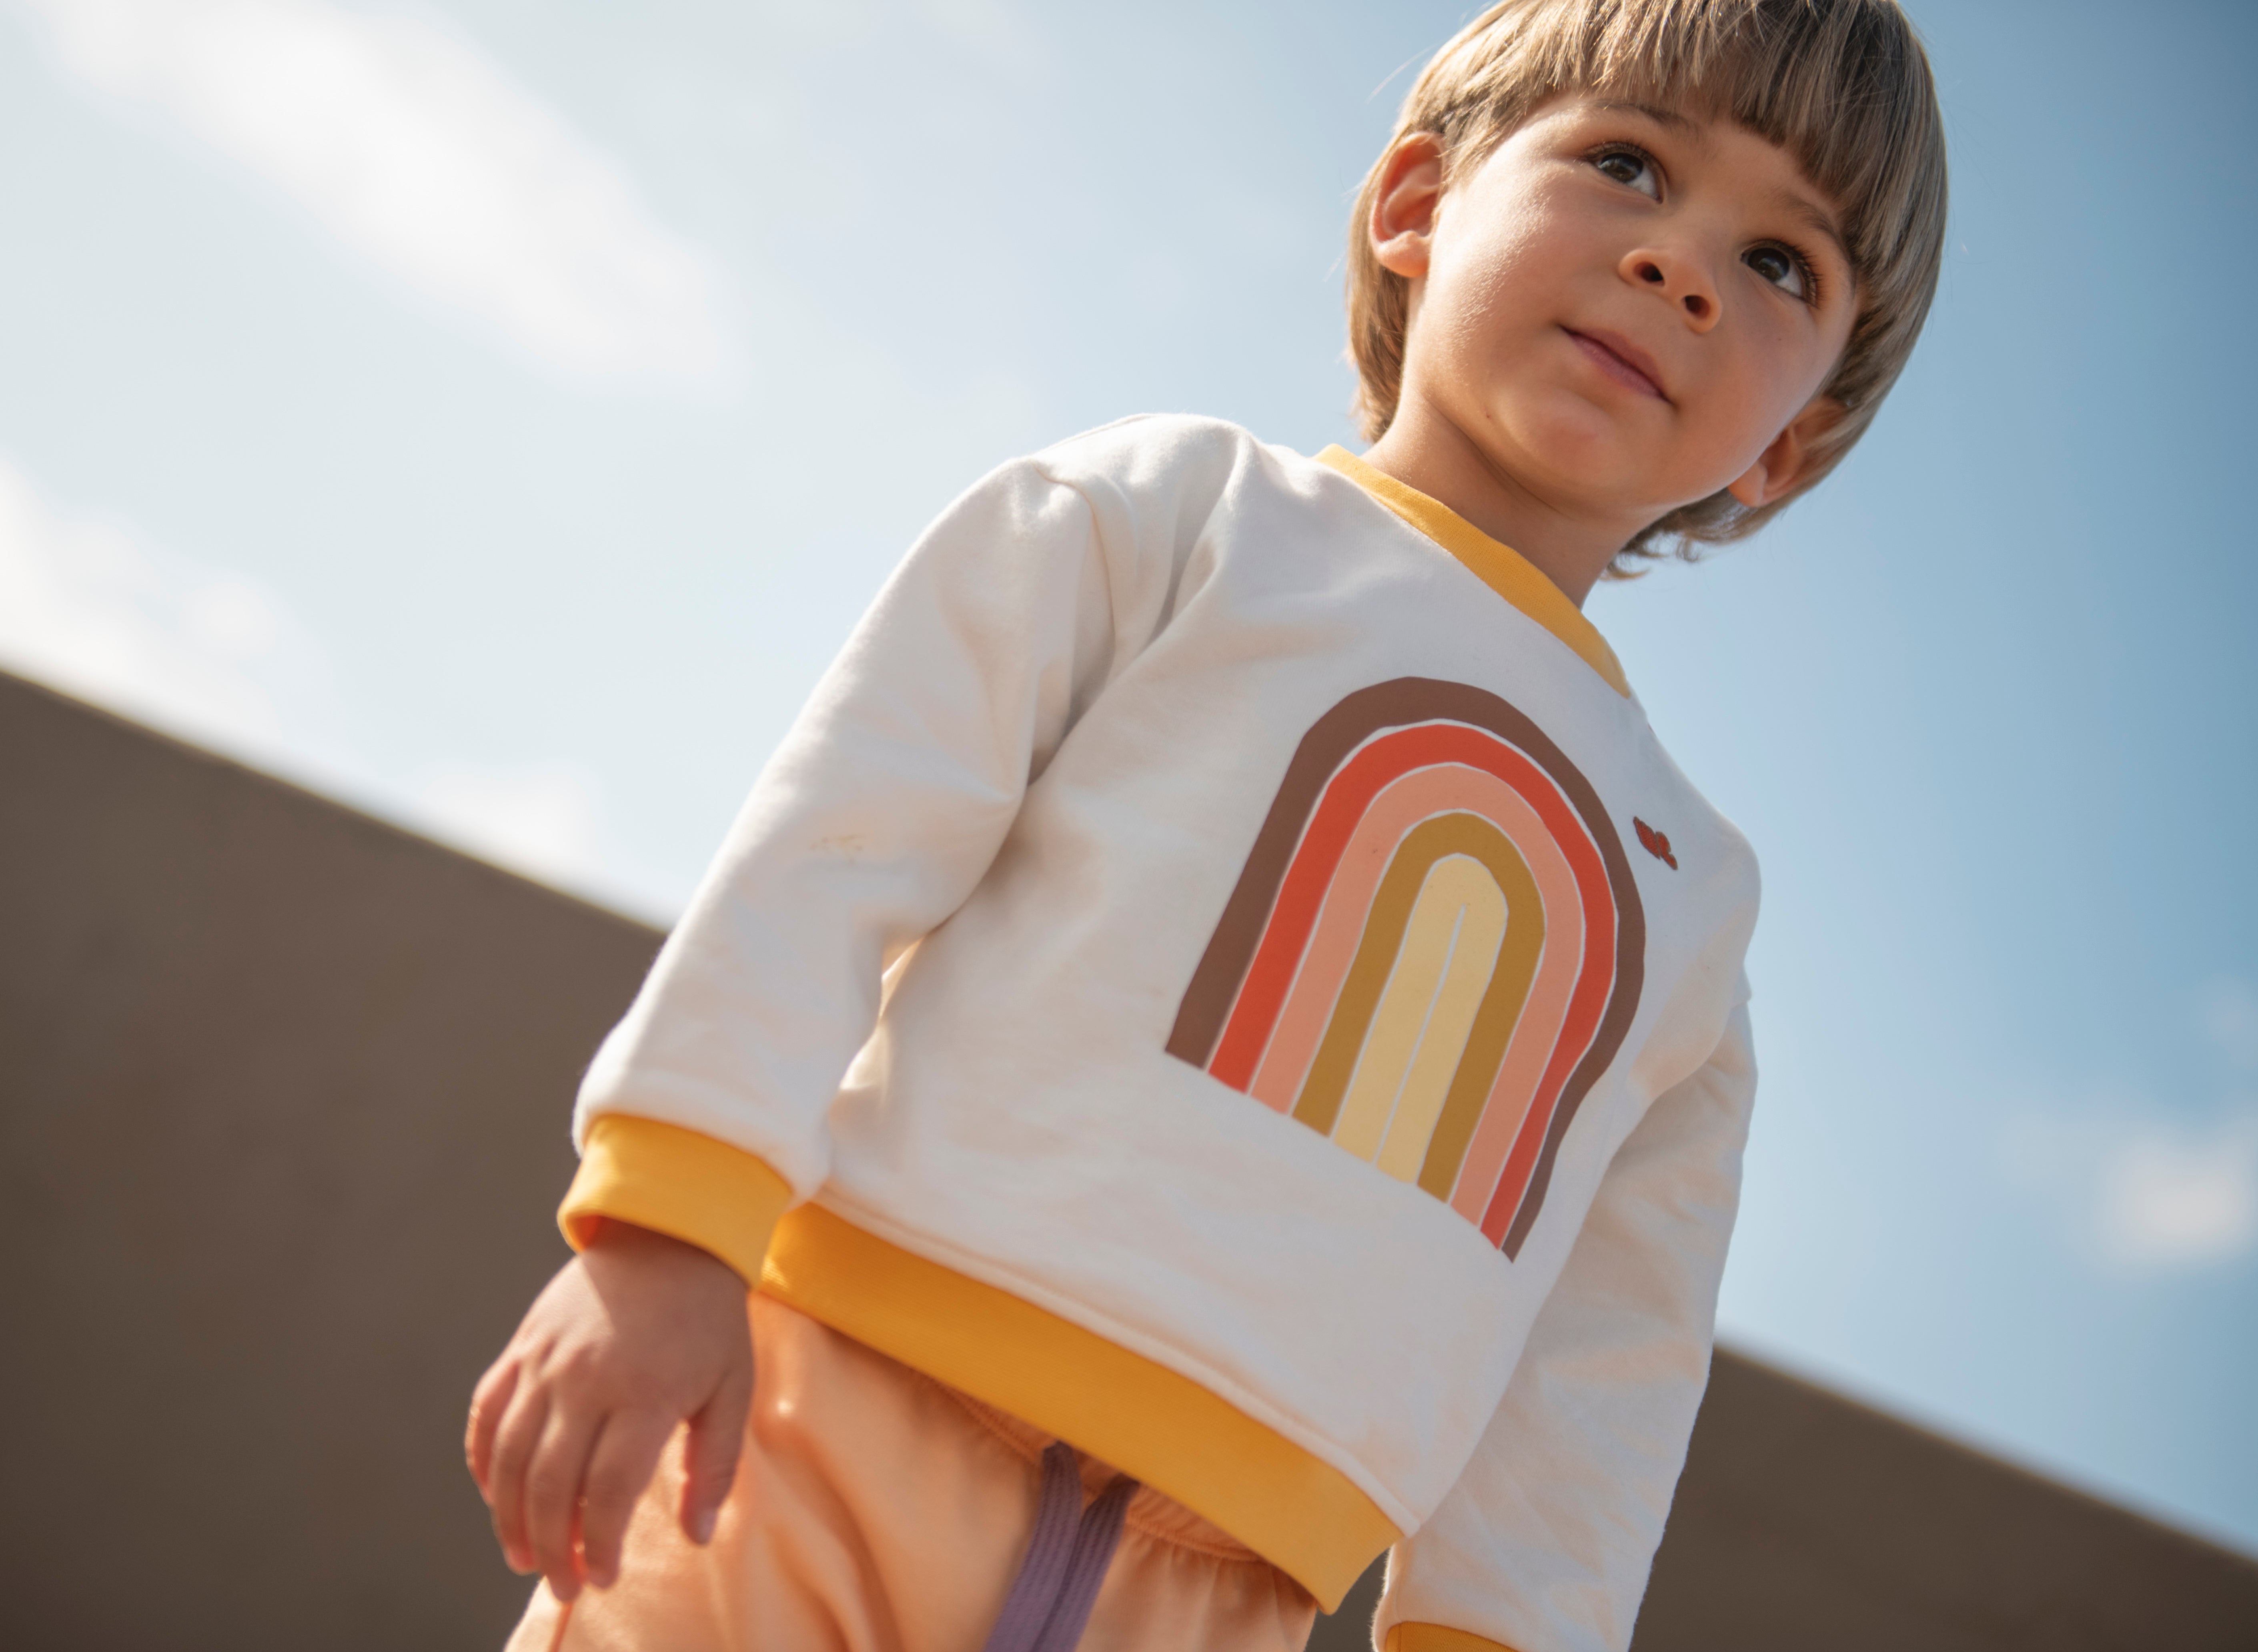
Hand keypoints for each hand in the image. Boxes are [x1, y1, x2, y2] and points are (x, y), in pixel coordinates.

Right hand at [466, 1220, 751, 1600]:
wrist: (669, 1236)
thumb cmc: (708, 1321)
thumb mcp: (733, 1388)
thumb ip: (713, 1465)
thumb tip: (699, 1536)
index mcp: (644, 1393)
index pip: (610, 1489)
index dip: (601, 1543)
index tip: (604, 1578)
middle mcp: (586, 1379)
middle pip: (553, 1484)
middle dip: (553, 1547)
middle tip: (563, 1585)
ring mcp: (546, 1361)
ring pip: (511, 1457)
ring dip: (511, 1517)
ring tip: (524, 1557)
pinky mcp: (523, 1346)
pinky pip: (487, 1413)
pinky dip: (484, 1461)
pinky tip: (496, 1497)